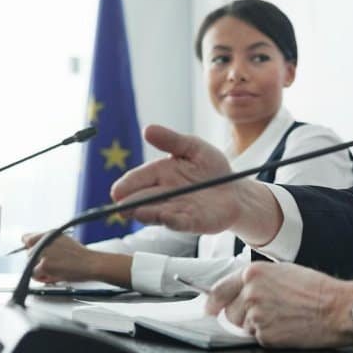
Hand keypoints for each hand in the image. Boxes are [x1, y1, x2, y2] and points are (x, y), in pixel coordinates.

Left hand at [22, 231, 131, 287]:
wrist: (91, 263)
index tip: (33, 254)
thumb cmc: (81, 256)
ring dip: (38, 270)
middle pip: (28, 253)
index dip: (29, 247)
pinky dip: (42, 278)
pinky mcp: (44, 264)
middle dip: (35, 261)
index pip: (27, 238)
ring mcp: (43, 252)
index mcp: (50, 233)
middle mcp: (45, 240)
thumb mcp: (64, 241)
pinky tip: (53, 276)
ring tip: (53, 272)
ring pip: (30, 264)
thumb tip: (34, 248)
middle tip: (48, 267)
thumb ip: (48, 243)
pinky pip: (34, 274)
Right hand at [111, 125, 283, 243]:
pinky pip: (180, 223)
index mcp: (161, 173)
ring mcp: (177, 210)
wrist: (236, 190)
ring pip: (157, 212)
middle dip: (131, 203)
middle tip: (121, 207)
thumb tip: (147, 129)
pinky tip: (166, 218)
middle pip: (144, 198)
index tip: (116, 191)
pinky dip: (172, 221)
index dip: (127, 185)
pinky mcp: (192, 223)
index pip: (139, 178)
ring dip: (147, 214)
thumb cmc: (212, 168)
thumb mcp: (194, 147)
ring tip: (137, 213)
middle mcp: (165, 193)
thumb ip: (171, 140)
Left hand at [206, 263, 352, 348]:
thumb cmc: (314, 288)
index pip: (219, 290)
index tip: (209, 307)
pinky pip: (258, 338)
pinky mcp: (265, 336)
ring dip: (255, 325)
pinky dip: (268, 335)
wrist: (336, 308)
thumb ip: (255, 280)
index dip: (212, 301)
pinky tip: (285, 326)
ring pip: (243, 326)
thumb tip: (239, 291)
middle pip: (229, 312)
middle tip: (264, 311)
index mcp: (252, 274)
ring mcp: (257, 316)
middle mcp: (250, 294)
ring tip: (280, 316)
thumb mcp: (281, 271)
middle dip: (241, 314)